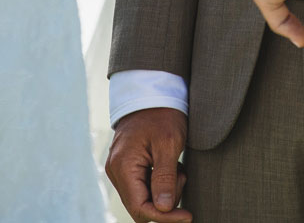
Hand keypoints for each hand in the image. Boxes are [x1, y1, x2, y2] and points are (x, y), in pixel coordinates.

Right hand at [106, 107, 190, 221]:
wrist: (152, 93)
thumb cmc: (162, 114)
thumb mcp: (169, 144)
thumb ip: (165, 179)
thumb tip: (163, 209)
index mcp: (123, 167)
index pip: (141, 208)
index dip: (165, 217)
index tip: (188, 216)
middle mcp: (116, 171)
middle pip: (141, 206)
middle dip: (165, 201)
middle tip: (181, 176)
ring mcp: (120, 169)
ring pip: (144, 198)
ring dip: (165, 190)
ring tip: (177, 167)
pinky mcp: (127, 166)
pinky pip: (144, 186)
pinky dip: (160, 182)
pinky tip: (170, 166)